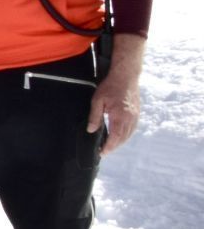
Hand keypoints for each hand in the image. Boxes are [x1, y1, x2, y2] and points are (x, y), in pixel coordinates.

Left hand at [87, 35, 144, 152]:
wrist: (126, 76)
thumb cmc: (110, 86)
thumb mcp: (97, 100)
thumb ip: (95, 116)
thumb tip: (91, 130)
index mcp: (121, 116)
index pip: (116, 137)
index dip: (109, 147)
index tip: (102, 153)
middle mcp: (130, 118)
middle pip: (123, 138)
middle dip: (114, 146)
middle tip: (104, 151)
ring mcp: (135, 115)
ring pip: (129, 134)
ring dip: (120, 142)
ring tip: (110, 146)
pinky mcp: (137, 112)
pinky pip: (132, 128)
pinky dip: (126, 135)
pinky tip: (119, 136)